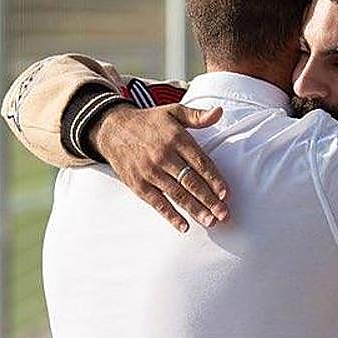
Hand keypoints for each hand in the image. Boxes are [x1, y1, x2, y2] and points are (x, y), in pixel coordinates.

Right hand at [91, 103, 228, 232]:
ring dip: (195, 210)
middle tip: (224, 214)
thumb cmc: (148, 122)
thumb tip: (219, 112)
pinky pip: (157, 203)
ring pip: (177, 194)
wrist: (112, 129)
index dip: (214, 179)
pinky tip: (184, 226)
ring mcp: (150, 172)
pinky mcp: (138, 184)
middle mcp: (163, 156)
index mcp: (176, 139)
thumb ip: (197, 116)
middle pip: (191, 182)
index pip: (200, 162)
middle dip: (209, 200)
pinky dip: (171, 216)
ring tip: (210, 221)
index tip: (226, 194)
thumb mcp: (172, 112)